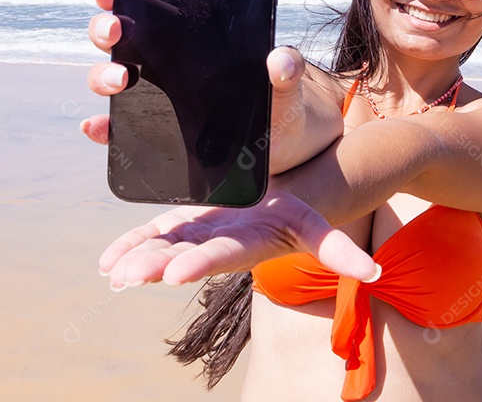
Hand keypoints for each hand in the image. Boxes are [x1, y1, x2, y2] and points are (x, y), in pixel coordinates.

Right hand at [79, 0, 312, 149]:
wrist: (280, 142)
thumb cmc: (276, 100)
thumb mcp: (284, 85)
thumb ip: (287, 69)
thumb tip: (281, 60)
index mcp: (188, 39)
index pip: (145, 7)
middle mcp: (162, 63)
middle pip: (116, 38)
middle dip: (105, 28)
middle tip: (117, 30)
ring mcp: (153, 97)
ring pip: (109, 76)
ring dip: (103, 75)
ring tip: (121, 79)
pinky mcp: (152, 131)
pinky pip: (116, 127)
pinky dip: (100, 127)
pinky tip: (96, 126)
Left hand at [99, 190, 378, 287]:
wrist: (270, 204)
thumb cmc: (293, 212)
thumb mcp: (314, 224)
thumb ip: (337, 251)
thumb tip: (375, 274)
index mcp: (245, 243)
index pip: (221, 256)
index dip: (199, 263)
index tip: (173, 275)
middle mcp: (214, 243)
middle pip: (182, 255)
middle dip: (154, 265)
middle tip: (127, 277)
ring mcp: (194, 234)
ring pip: (160, 247)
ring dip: (135, 257)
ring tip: (112, 272)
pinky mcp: (180, 222)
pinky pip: (151, 232)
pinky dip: (129, 243)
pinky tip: (106, 261)